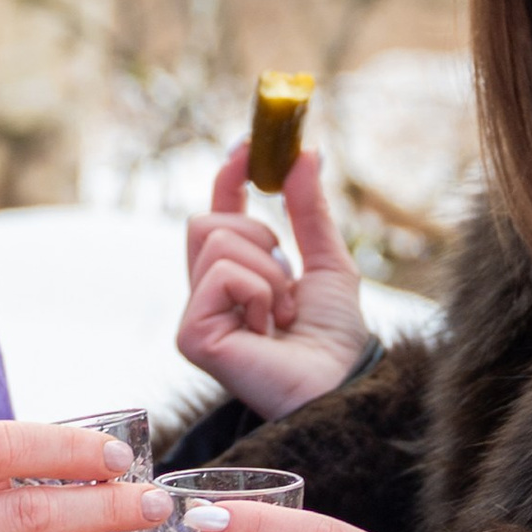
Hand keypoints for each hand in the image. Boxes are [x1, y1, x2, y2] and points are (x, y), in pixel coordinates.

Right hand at [177, 144, 372, 421]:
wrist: (340, 385)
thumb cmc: (334, 339)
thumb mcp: (328, 261)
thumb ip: (310, 210)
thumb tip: (307, 153)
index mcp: (234, 277)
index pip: (218, 213)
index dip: (228, 177)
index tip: (248, 145)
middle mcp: (207, 295)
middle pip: (205, 221)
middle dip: (258, 234)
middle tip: (286, 275)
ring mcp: (195, 315)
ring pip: (217, 241)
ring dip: (267, 272)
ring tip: (282, 314)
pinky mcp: (191, 334)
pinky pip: (221, 274)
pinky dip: (257, 292)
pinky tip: (266, 328)